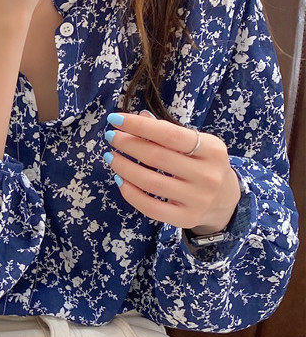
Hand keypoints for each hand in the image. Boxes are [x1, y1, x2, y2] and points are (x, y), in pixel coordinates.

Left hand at [103, 110, 241, 234]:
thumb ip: (168, 131)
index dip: (139, 126)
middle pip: (157, 157)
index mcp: (212, 150)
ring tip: (111, 156)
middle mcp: (208, 175)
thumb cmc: (202, 165)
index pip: (169, 134)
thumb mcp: (194, 144)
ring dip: (124, 168)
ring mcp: (198, 199)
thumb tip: (139, 117)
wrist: (225, 200)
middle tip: (111, 136)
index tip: (115, 119)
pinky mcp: (185, 218)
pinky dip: (130, 192)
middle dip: (128, 144)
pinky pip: (150, 207)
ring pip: (150, 182)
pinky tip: (120, 179)